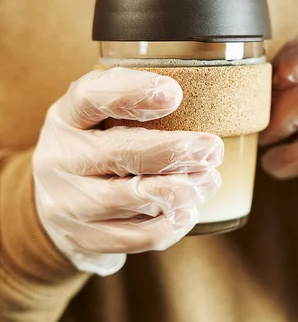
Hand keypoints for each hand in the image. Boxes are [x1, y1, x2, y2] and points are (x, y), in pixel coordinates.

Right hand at [33, 68, 223, 275]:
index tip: (173, 93)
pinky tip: (187, 212)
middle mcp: (60, 158)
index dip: (132, 92)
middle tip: (212, 149)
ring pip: (128, 198)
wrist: (53, 210)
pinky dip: (168, 225)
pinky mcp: (83, 238)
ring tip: (209, 180)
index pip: (91, 97)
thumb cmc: (93, 150)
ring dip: (178, 190)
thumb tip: (192, 100)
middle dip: (173, 151)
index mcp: (66, 117)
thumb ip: (134, 104)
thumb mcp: (99, 118)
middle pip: (118, 152)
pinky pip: (133, 237)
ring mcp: (67, 202)